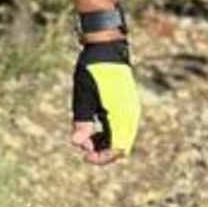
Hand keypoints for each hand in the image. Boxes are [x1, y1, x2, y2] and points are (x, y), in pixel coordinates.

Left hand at [71, 40, 139, 164]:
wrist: (106, 49)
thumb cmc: (92, 71)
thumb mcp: (83, 96)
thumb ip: (82, 121)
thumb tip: (77, 143)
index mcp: (122, 114)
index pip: (118, 148)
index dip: (102, 157)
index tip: (84, 155)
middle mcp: (130, 116)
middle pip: (121, 146)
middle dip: (102, 151)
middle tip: (82, 146)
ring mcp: (130, 111)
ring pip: (121, 138)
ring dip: (104, 142)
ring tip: (85, 136)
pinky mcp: (127, 107)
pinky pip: (121, 128)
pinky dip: (108, 133)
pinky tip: (93, 128)